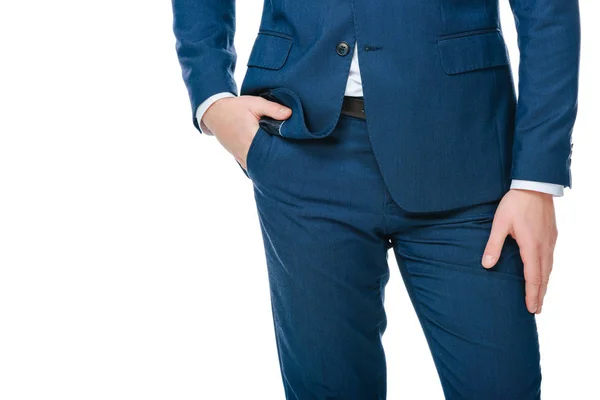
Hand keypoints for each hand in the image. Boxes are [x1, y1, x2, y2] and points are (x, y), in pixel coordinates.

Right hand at [202, 95, 291, 169]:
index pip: (272, 151)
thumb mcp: (254, 103)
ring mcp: (241, 157)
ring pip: (258, 167)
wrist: (214, 113)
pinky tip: (269, 162)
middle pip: (267, 163)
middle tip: (290, 158)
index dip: (283, 152)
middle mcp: (246, 152)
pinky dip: (260, 166)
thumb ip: (273, 109)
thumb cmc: (235, 108)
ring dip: (268, 165)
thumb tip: (290, 114)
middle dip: (278, 161)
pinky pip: (252, 167)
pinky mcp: (239, 158)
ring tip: (281, 160)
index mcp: (251, 139)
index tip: (293, 151)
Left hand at [482, 189, 557, 313]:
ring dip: (544, 283)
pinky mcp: (551, 235)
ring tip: (540, 296)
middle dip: (540, 294)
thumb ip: (493, 245)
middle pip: (544, 276)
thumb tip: (486, 265)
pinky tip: (543, 273)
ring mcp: (550, 240)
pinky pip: (550, 258)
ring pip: (549, 267)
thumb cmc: (515, 203)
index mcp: (531, 246)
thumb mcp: (499, 223)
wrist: (534, 185)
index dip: (532, 294)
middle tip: (536, 309)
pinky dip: (547, 270)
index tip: (531, 308)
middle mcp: (544, 246)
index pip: (533, 277)